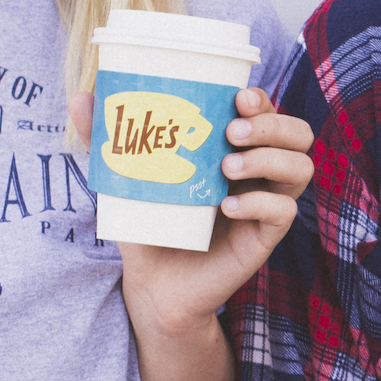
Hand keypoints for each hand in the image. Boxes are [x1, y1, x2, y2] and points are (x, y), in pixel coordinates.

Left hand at [71, 85, 315, 340]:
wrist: (151, 283)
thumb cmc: (146, 224)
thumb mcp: (125, 177)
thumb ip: (106, 139)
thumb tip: (79, 97)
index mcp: (236, 149)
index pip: (269, 113)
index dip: (264, 100)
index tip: (238, 97)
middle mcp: (259, 173)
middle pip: (298, 135)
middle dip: (273, 124)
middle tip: (232, 131)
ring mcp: (266, 205)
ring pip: (301, 168)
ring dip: (270, 158)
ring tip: (228, 166)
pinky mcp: (263, 239)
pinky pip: (283, 212)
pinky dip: (259, 203)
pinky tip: (228, 205)